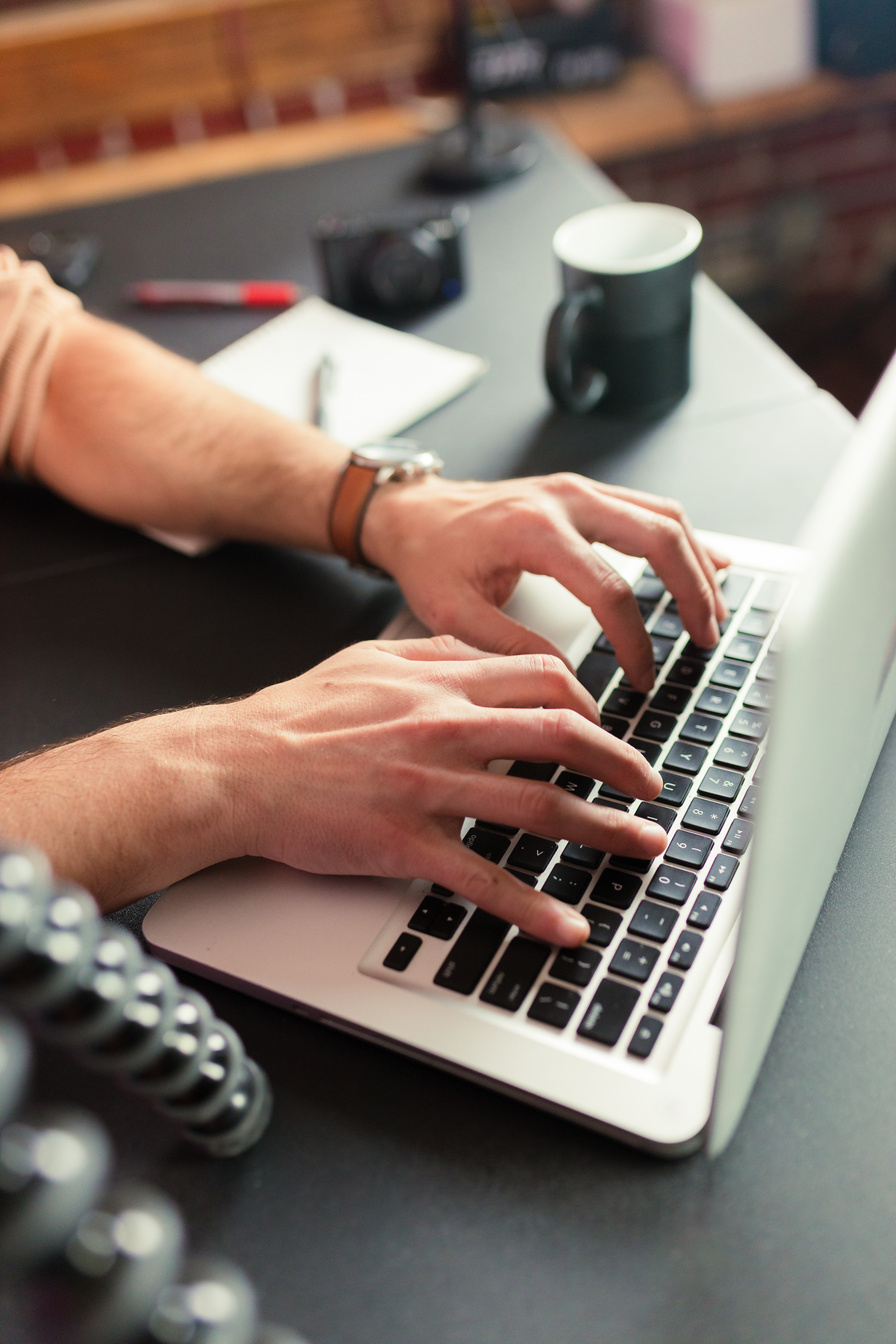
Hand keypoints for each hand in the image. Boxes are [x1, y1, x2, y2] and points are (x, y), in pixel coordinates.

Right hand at [225, 636, 668, 944]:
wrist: (235, 765)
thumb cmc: (296, 717)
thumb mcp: (367, 659)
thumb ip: (431, 652)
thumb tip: (482, 654)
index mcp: (439, 681)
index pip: (544, 678)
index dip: (592, 704)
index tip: (610, 728)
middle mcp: (444, 728)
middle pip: (562, 737)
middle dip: (622, 763)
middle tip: (652, 786)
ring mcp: (428, 787)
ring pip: (540, 806)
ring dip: (604, 829)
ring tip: (643, 845)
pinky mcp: (404, 844)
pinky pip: (483, 880)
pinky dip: (533, 907)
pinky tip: (568, 926)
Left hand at [362, 472, 729, 692]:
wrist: (412, 513)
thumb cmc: (429, 558)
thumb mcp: (453, 614)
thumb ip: (510, 647)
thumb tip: (567, 681)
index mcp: (533, 530)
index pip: (609, 589)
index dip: (635, 641)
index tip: (643, 678)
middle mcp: (565, 499)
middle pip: (658, 538)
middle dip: (692, 594)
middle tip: (707, 639)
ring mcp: (579, 490)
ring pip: (664, 517)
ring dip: (697, 565)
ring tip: (713, 614)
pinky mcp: (584, 493)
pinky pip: (650, 509)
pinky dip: (684, 539)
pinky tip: (711, 565)